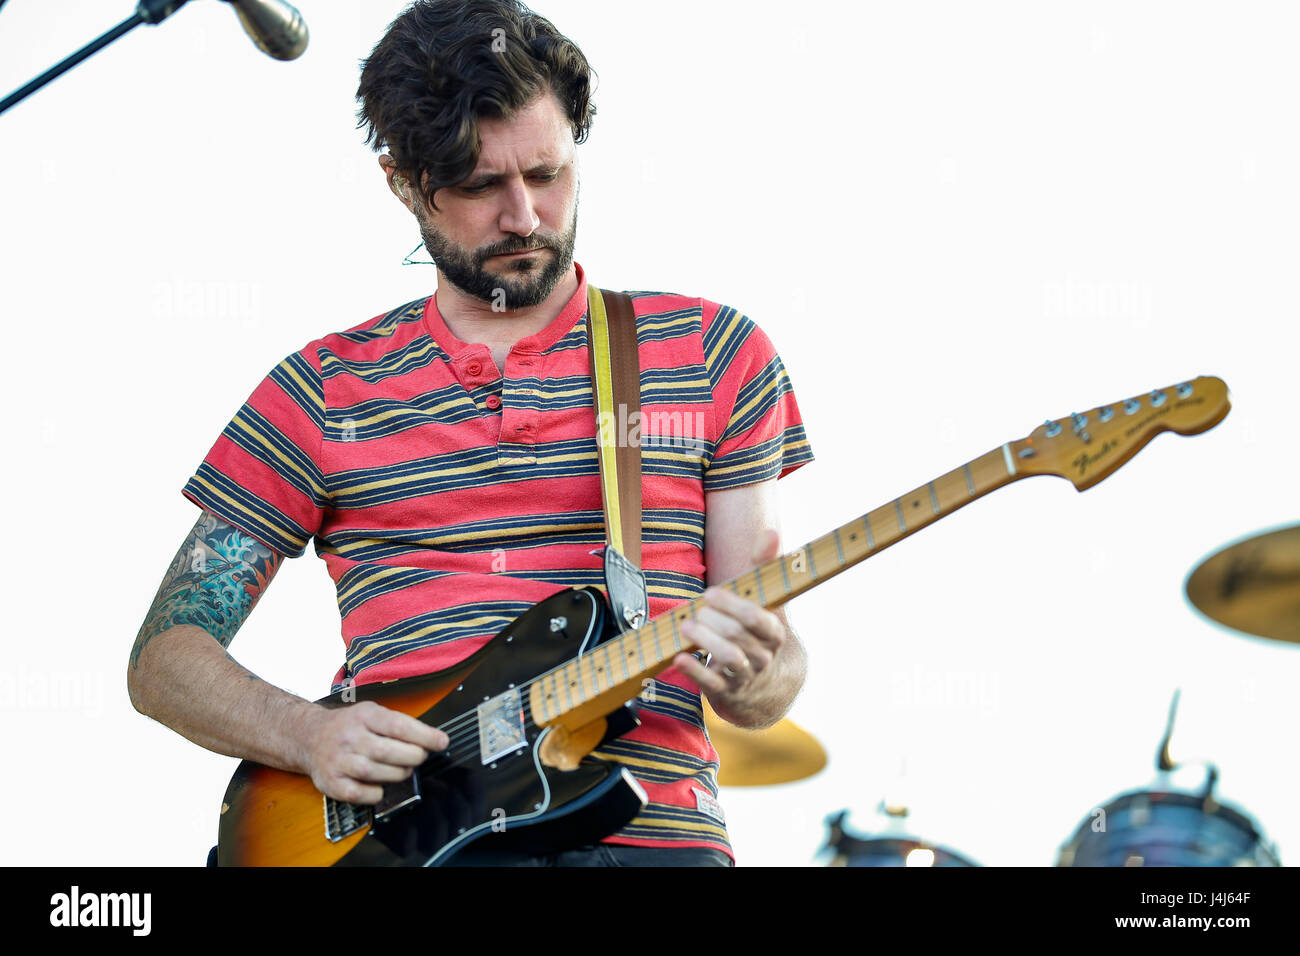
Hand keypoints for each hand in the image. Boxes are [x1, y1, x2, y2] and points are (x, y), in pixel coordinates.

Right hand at [295, 700, 448, 803]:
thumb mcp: (371, 713)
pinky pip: (359, 793)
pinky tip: (381, 786)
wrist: (308, 737)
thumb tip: (432, 739)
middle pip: (388, 751)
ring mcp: (338, 760)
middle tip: (419, 757)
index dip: (424, 736)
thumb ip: (398, 724)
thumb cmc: (349, 726)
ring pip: (374, 772)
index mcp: (363, 715)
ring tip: (403, 770)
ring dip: (397, 774)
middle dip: (412, 757)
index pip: (398, 725)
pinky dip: (376, 793)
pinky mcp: (331, 782)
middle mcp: (349, 737)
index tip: (442, 742)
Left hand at [672, 530, 789, 716]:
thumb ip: (763, 567)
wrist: (764, 686)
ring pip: (729, 659)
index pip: (758, 618)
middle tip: (696, 609)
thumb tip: (771, 532)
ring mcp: (745, 676)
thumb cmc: (756, 631)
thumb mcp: (763, 602)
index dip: (733, 605)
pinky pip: (711, 684)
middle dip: (714, 621)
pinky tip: (678, 657)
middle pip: (739, 636)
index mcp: (773, 632)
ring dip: (705, 641)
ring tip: (686, 626)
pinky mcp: (725, 691)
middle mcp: (763, 656)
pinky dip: (694, 671)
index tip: (711, 593)